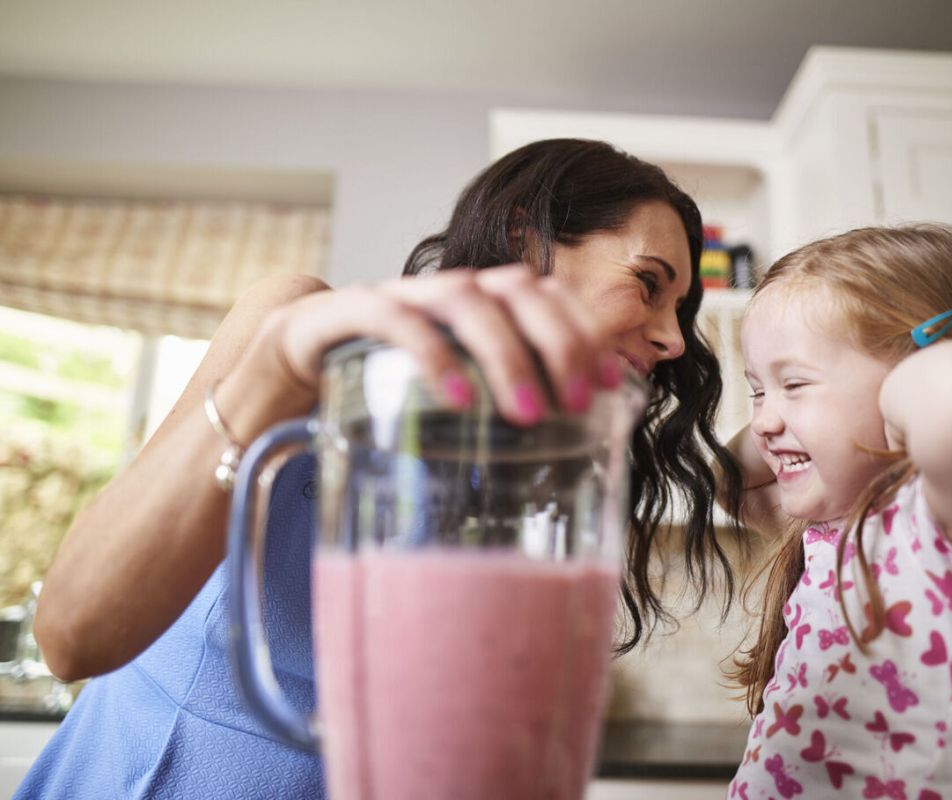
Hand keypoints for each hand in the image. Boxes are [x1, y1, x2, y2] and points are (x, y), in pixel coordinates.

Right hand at [259, 266, 620, 424]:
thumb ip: (494, 409)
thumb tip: (567, 448)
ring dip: (506, 353)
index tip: (611, 384)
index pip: (546, 296)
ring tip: (528, 413)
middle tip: (578, 403)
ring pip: (466, 298)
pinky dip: (433, 354)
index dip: (585, 332)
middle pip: (518, 288)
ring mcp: (398, 296)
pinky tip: (457, 399)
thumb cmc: (378, 394)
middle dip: (559, 342)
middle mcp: (444, 293)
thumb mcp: (448, 403)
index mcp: (477, 309)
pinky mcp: (346, 312)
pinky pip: (395, 319)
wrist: (281, 374)